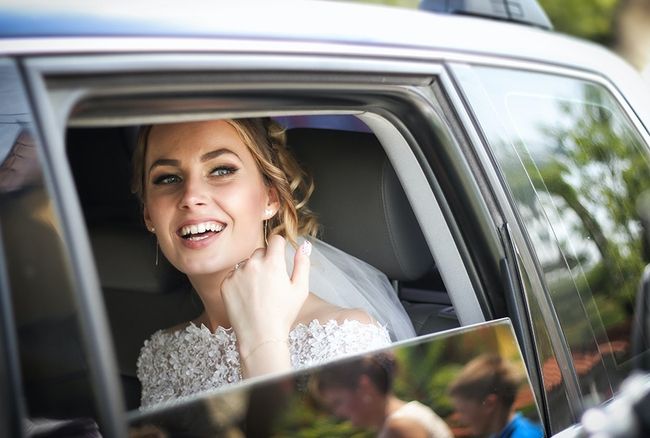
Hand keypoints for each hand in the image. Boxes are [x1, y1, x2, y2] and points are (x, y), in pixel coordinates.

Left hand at [221, 235, 311, 354]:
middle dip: (266, 260)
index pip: (275, 239)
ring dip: (252, 271)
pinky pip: (234, 275)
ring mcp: (237, 274)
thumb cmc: (282, 315)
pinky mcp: (225, 284)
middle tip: (271, 282)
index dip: (279, 246)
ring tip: (258, 292)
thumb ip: (302, 264)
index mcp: (273, 263)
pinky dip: (240, 282)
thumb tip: (304, 246)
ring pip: (246, 263)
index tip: (279, 255)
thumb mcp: (300, 289)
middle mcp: (253, 264)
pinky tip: (247, 297)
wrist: (260, 336)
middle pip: (260, 251)